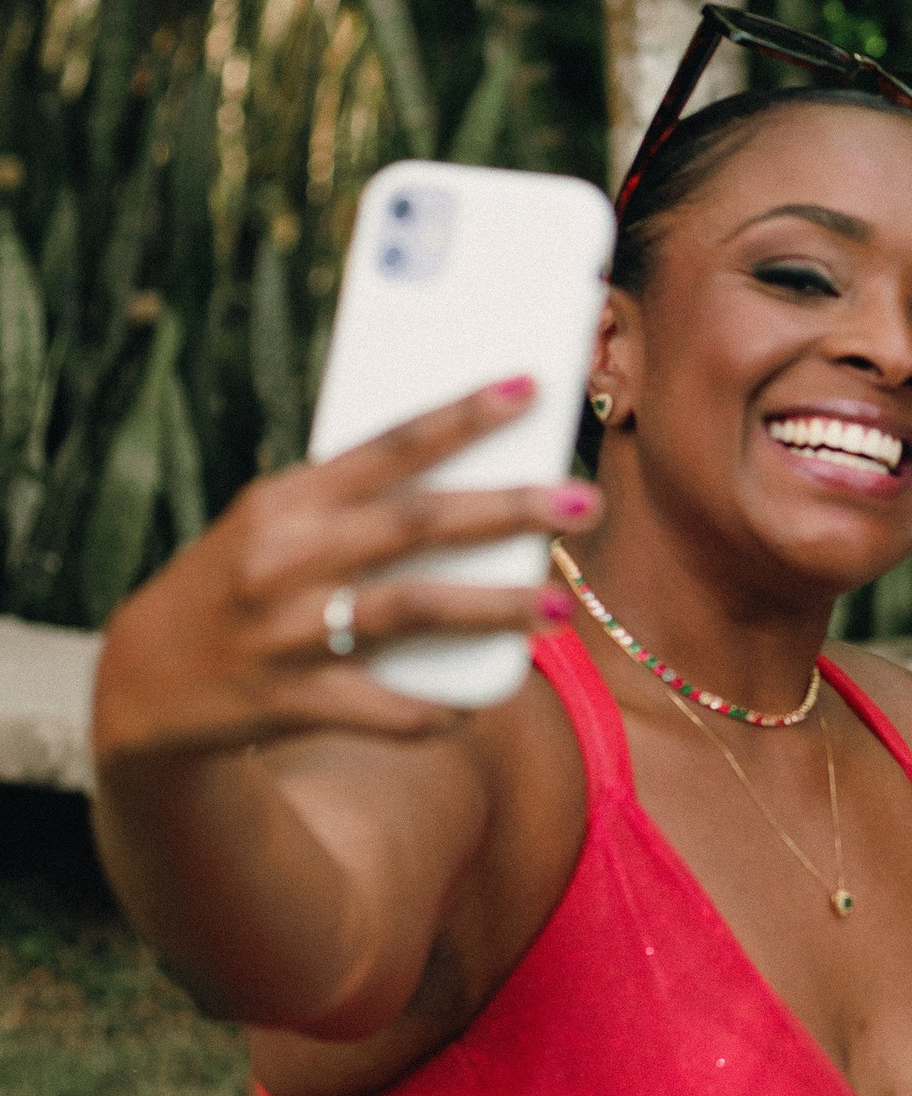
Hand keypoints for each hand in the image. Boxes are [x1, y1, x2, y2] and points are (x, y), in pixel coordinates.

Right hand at [90, 381, 596, 765]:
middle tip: (584, 502)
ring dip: (493, 608)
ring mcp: (285, 632)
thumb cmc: (240, 583)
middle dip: (508, 509)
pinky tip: (480, 701)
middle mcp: (284, 557)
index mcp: (286, 498)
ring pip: (410, 611)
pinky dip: (436, 707)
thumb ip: (354, 503)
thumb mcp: (274, 524)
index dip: (462, 416)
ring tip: (558, 603)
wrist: (142, 682)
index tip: (530, 387)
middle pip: (416, 524)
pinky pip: (384, 708)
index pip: (387, 445)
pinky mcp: (289, 702)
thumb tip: (475, 476)